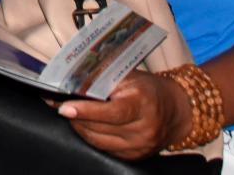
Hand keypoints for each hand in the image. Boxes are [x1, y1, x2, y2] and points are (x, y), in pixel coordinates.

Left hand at [58, 70, 191, 159]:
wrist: (175, 111)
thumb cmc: (148, 89)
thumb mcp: (130, 76)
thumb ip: (104, 79)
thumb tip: (72, 81)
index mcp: (143, 104)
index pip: (112, 112)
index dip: (86, 110)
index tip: (64, 107)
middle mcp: (143, 129)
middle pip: (100, 128)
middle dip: (76, 117)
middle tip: (58, 104)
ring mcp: (139, 147)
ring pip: (98, 141)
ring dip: (80, 127)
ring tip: (70, 113)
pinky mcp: (134, 157)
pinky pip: (104, 149)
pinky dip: (91, 136)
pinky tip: (84, 124)